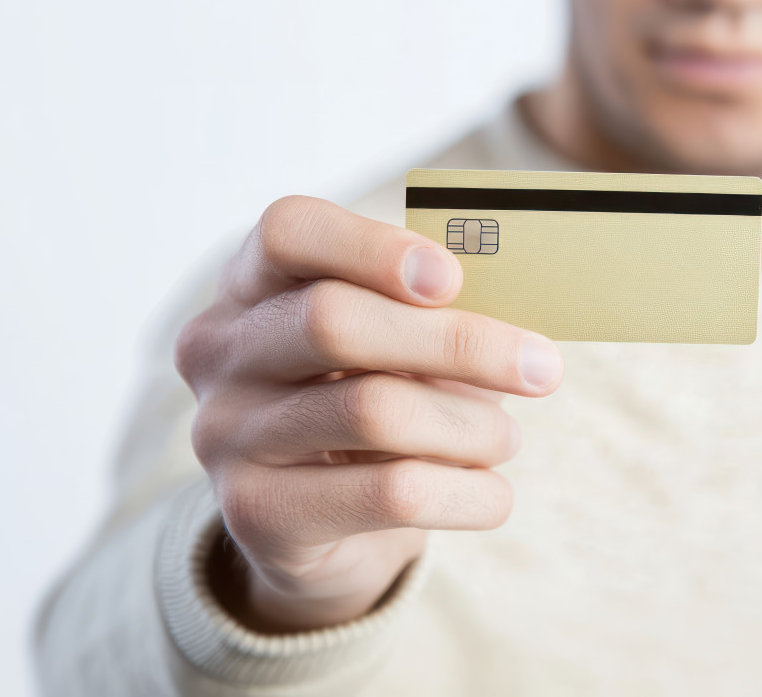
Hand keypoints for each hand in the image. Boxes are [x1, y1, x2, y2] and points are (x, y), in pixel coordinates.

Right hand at [174, 195, 562, 632]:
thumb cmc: (369, 407)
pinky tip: (493, 494)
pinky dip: (464, 492)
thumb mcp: (394, 349)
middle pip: (333, 320)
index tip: (452, 278)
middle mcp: (220, 353)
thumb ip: (432, 319)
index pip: (288, 231)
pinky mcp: (256, 513)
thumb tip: (518, 330)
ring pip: (372, 410)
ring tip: (507, 438)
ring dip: (471, 426)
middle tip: (541, 368)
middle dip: (458, 341)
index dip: (373, 246)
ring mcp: (226, 434)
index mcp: (250, 286)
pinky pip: (386, 494)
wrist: (318, 530)